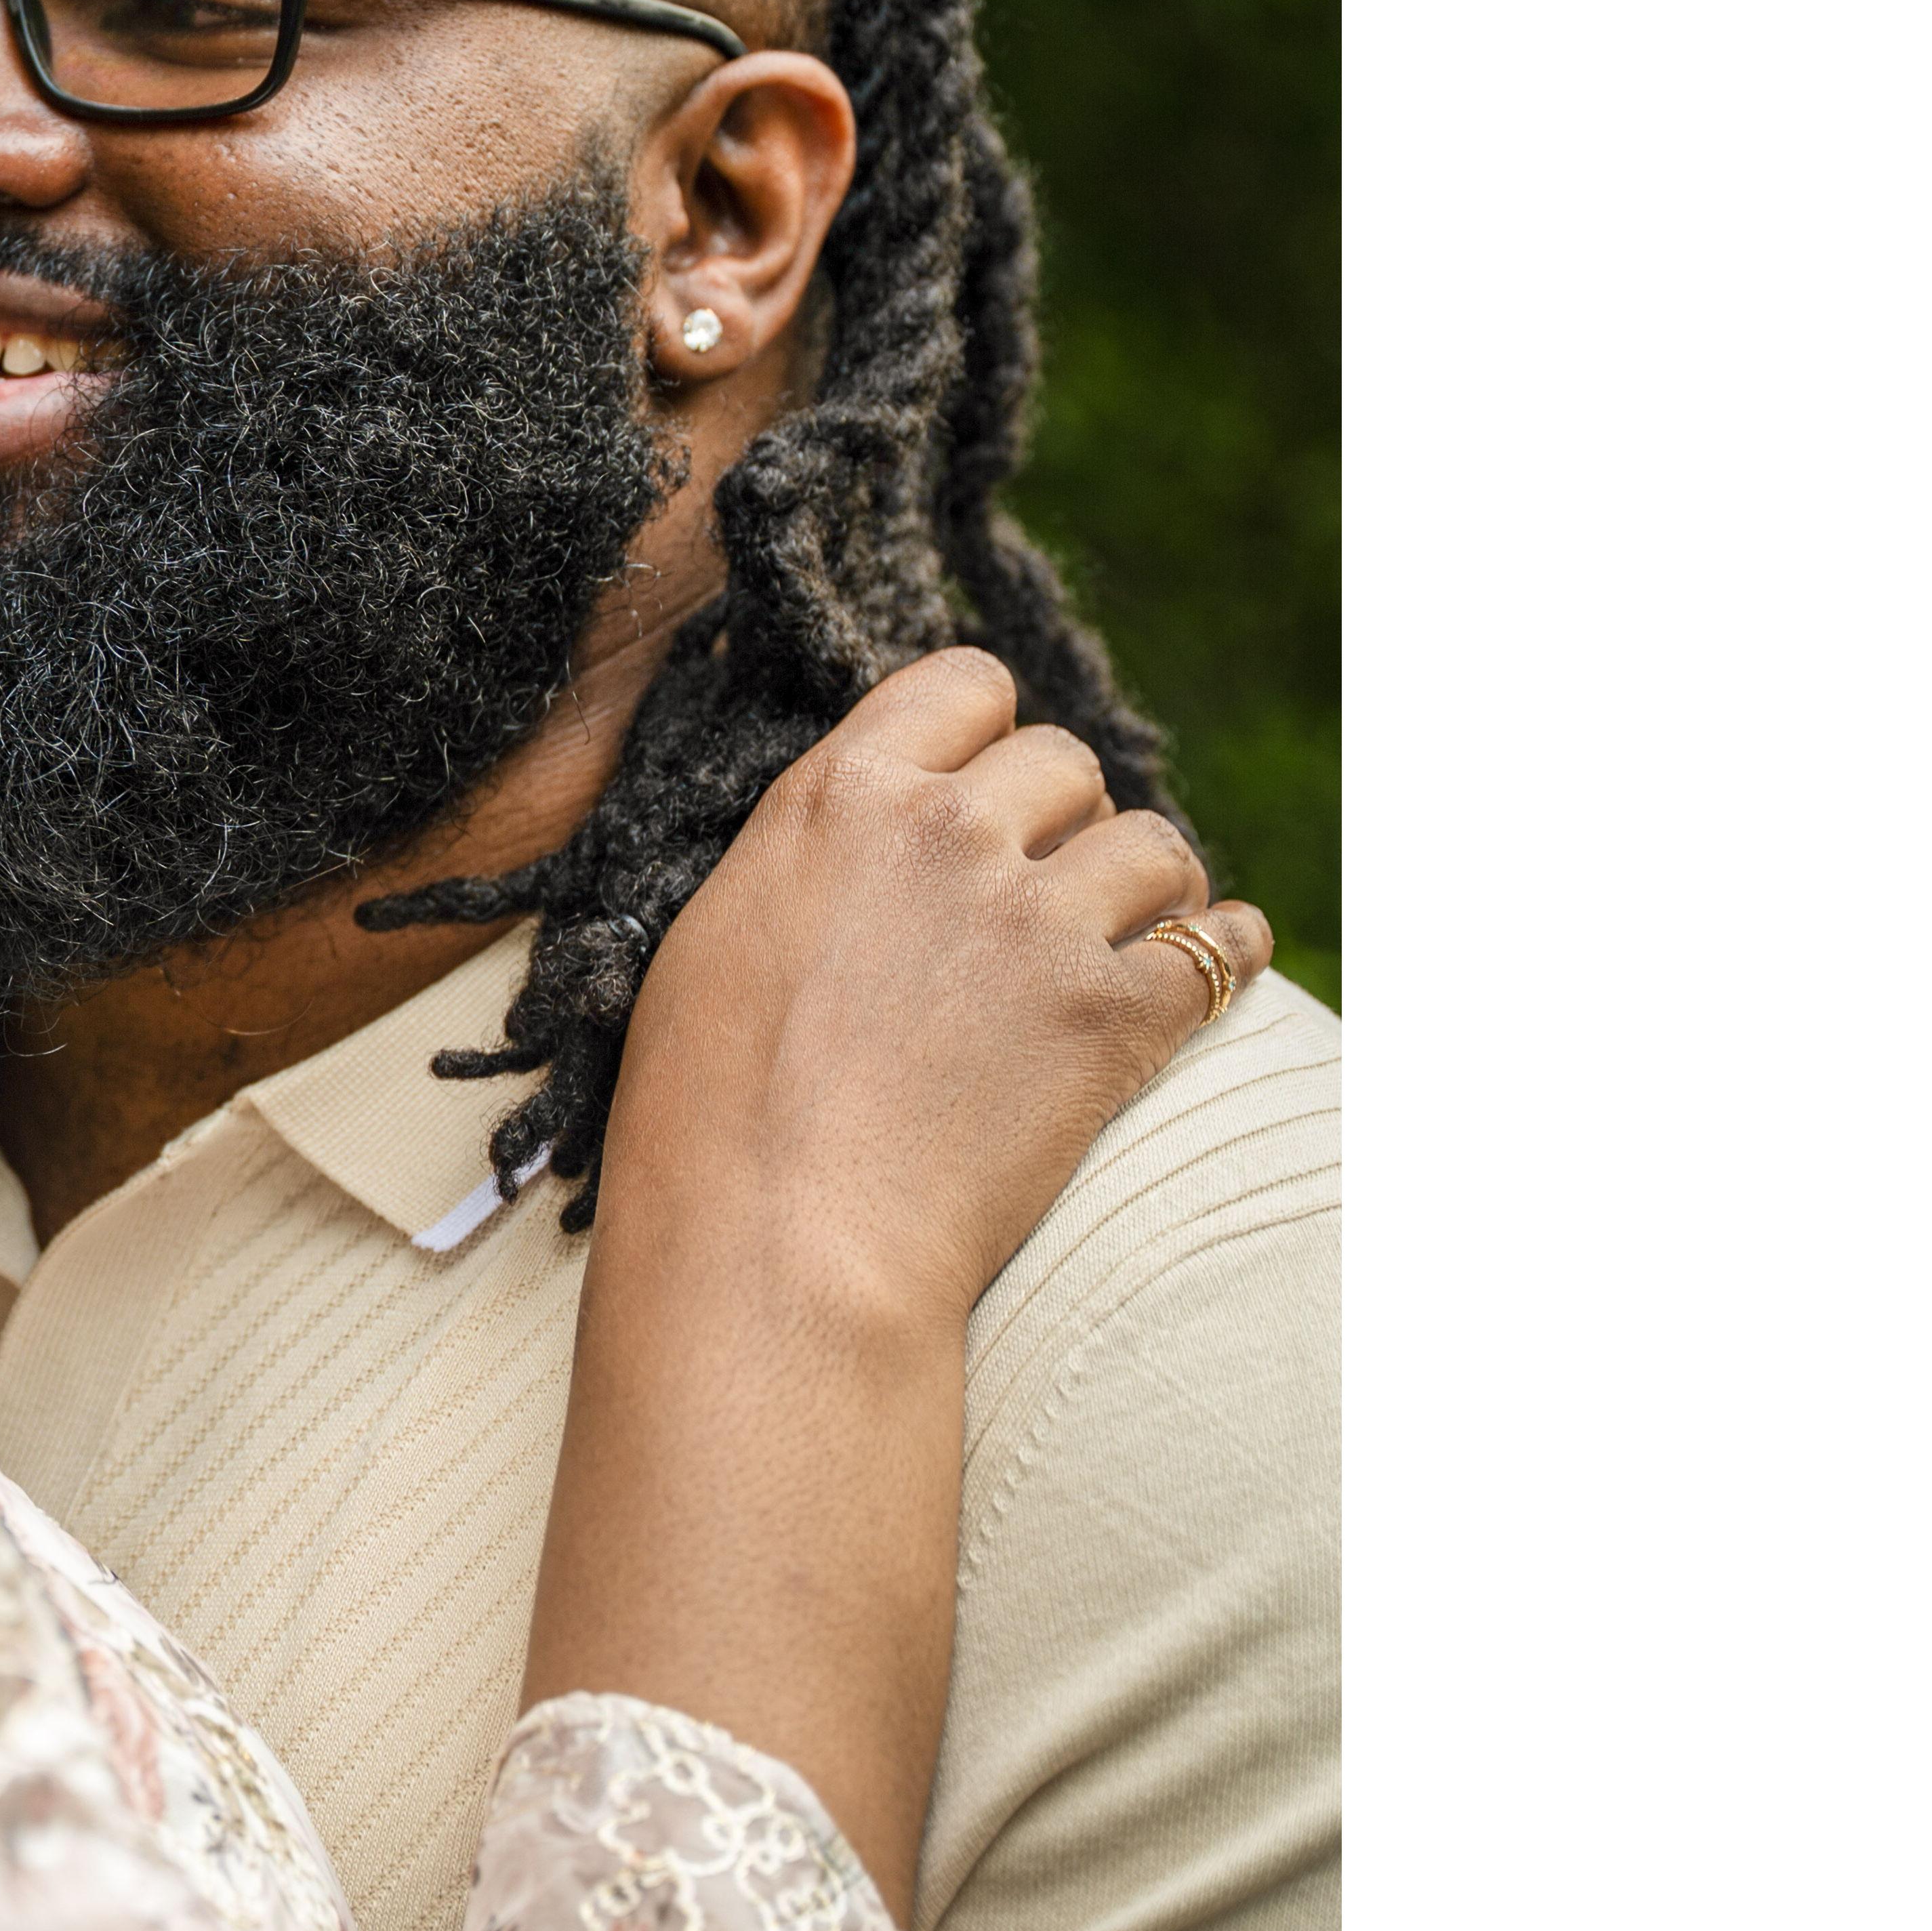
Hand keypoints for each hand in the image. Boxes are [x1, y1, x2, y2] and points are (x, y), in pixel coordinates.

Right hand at [605, 644, 1267, 1330]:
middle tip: (1041, 893)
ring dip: (1145, 887)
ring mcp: (1038, 921)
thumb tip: (862, 837)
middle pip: (1066, 762)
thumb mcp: (718, 934)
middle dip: (1063, 820)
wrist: (777, 1244)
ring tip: (1121, 942)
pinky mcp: (1113, 1017)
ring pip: (1155, 845)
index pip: (965, 687)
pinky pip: (1220, 947)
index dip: (986, 737)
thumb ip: (810, 856)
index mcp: (841, 798)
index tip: (982, 794)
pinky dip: (1224, 955)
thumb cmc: (707, 1111)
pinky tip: (1207, 975)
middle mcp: (947, 834)